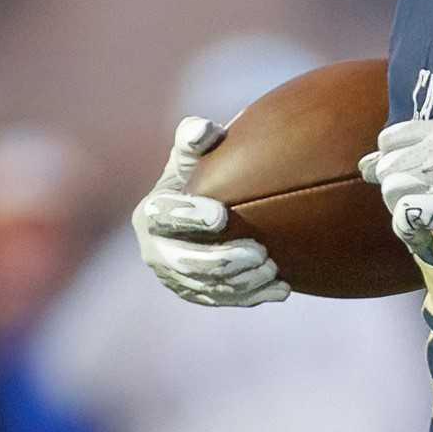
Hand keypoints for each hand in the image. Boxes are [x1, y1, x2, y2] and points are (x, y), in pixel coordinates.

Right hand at [132, 117, 287, 307]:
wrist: (208, 207)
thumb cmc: (201, 171)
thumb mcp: (194, 151)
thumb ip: (195, 136)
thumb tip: (202, 130)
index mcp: (150, 213)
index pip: (164, 218)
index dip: (190, 217)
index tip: (221, 214)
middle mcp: (156, 251)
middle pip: (187, 263)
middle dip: (223, 260)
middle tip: (260, 252)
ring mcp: (175, 278)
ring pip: (209, 288)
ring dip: (243, 282)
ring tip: (274, 268)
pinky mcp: (197, 294)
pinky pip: (225, 301)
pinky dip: (254, 297)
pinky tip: (282, 288)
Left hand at [361, 119, 432, 277]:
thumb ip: (416, 156)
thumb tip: (364, 164)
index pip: (390, 139)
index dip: (392, 164)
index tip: (410, 182)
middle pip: (387, 168)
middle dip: (398, 192)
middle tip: (425, 208)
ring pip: (390, 191)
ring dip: (403, 213)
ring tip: (429, 222)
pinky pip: (402, 219)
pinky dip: (410, 235)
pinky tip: (427, 239)